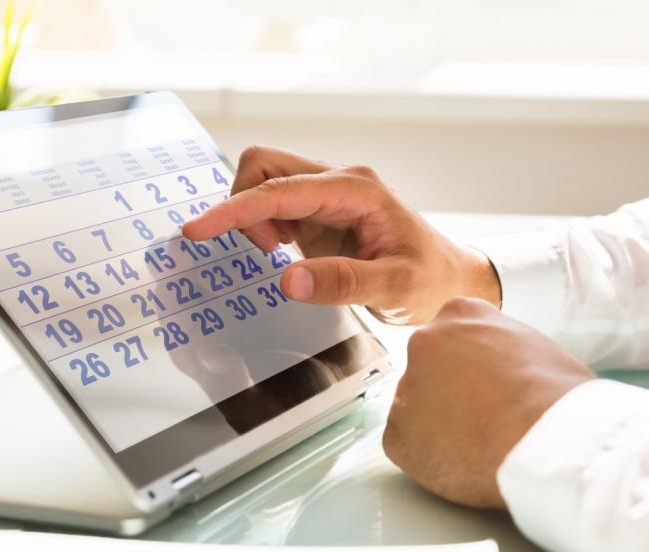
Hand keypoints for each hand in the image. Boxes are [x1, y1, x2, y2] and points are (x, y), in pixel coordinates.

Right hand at [181, 145, 500, 323]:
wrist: (450, 280)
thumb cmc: (430, 280)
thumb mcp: (396, 288)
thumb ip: (343, 283)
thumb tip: (288, 280)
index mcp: (355, 189)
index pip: (279, 190)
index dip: (234, 209)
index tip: (198, 230)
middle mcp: (337, 182)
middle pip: (263, 167)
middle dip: (244, 208)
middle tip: (268, 252)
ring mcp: (325, 195)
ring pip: (262, 182)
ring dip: (252, 218)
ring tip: (278, 254)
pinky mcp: (317, 214)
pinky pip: (270, 205)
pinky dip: (259, 227)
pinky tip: (281, 253)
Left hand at [383, 298, 594, 508]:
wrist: (543, 443)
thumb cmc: (555, 398)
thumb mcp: (535, 347)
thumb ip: (500, 347)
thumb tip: (498, 366)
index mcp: (459, 315)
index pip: (453, 336)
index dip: (472, 367)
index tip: (487, 386)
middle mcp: (422, 344)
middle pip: (429, 371)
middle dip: (450, 394)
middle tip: (483, 418)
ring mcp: (404, 389)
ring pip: (416, 410)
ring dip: (439, 426)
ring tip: (479, 444)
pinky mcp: (395, 435)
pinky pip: (408, 446)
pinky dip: (429, 457)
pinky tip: (462, 462)